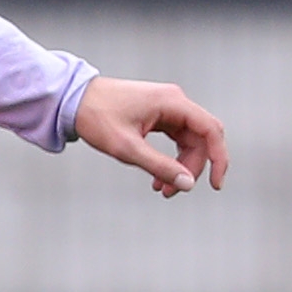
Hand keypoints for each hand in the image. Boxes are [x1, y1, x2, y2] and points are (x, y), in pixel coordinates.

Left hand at [75, 76, 228, 197]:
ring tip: (161, 190)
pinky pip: (174, 140)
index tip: (215, 185)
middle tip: (171, 192)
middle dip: (191, 169)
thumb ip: (159, 166)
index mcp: (172, 102)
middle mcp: (174, 102)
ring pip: (188, 143)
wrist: (73, 99)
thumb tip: (187, 184)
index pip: (211, 130)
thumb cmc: (96, 117)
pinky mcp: (157, 115)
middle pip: (200, 140)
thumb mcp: (127, 148)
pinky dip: (168, 160)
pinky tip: (157, 178)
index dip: (218, 159)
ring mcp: (167, 108)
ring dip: (179, 167)